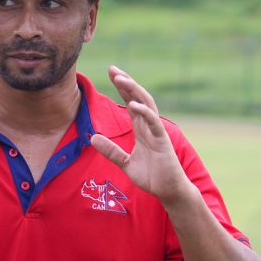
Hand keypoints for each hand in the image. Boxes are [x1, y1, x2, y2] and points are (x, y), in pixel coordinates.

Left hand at [90, 66, 191, 204]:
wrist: (168, 191)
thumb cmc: (151, 176)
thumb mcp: (125, 163)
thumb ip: (111, 151)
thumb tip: (92, 138)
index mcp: (142, 129)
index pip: (130, 103)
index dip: (122, 88)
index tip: (111, 73)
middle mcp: (149, 127)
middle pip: (138, 98)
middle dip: (126, 82)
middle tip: (112, 69)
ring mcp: (157, 132)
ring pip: (146, 105)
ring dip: (134, 91)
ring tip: (121, 79)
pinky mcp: (163, 142)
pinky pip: (154, 123)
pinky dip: (144, 112)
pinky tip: (134, 104)